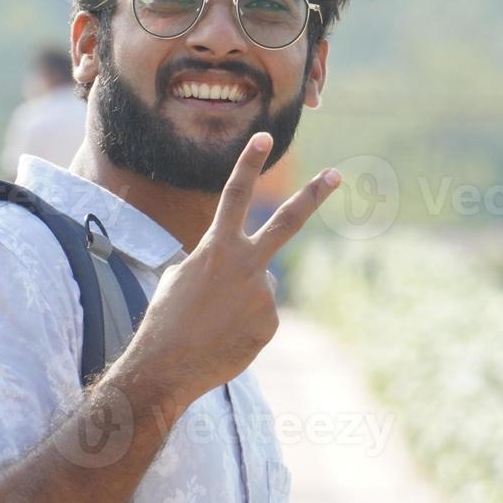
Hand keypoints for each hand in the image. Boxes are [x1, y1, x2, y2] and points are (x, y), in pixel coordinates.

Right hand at [114, 132, 340, 407]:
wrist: (167, 367)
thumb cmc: (166, 321)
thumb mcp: (182, 278)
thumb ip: (218, 264)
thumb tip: (248, 275)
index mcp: (216, 247)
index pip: (234, 195)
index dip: (248, 163)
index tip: (264, 135)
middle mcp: (246, 264)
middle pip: (286, 221)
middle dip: (313, 194)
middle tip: (336, 173)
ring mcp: (263, 293)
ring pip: (260, 287)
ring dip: (240, 302)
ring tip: (212, 325)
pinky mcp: (271, 322)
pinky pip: (261, 316)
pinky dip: (244, 326)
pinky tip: (223, 340)